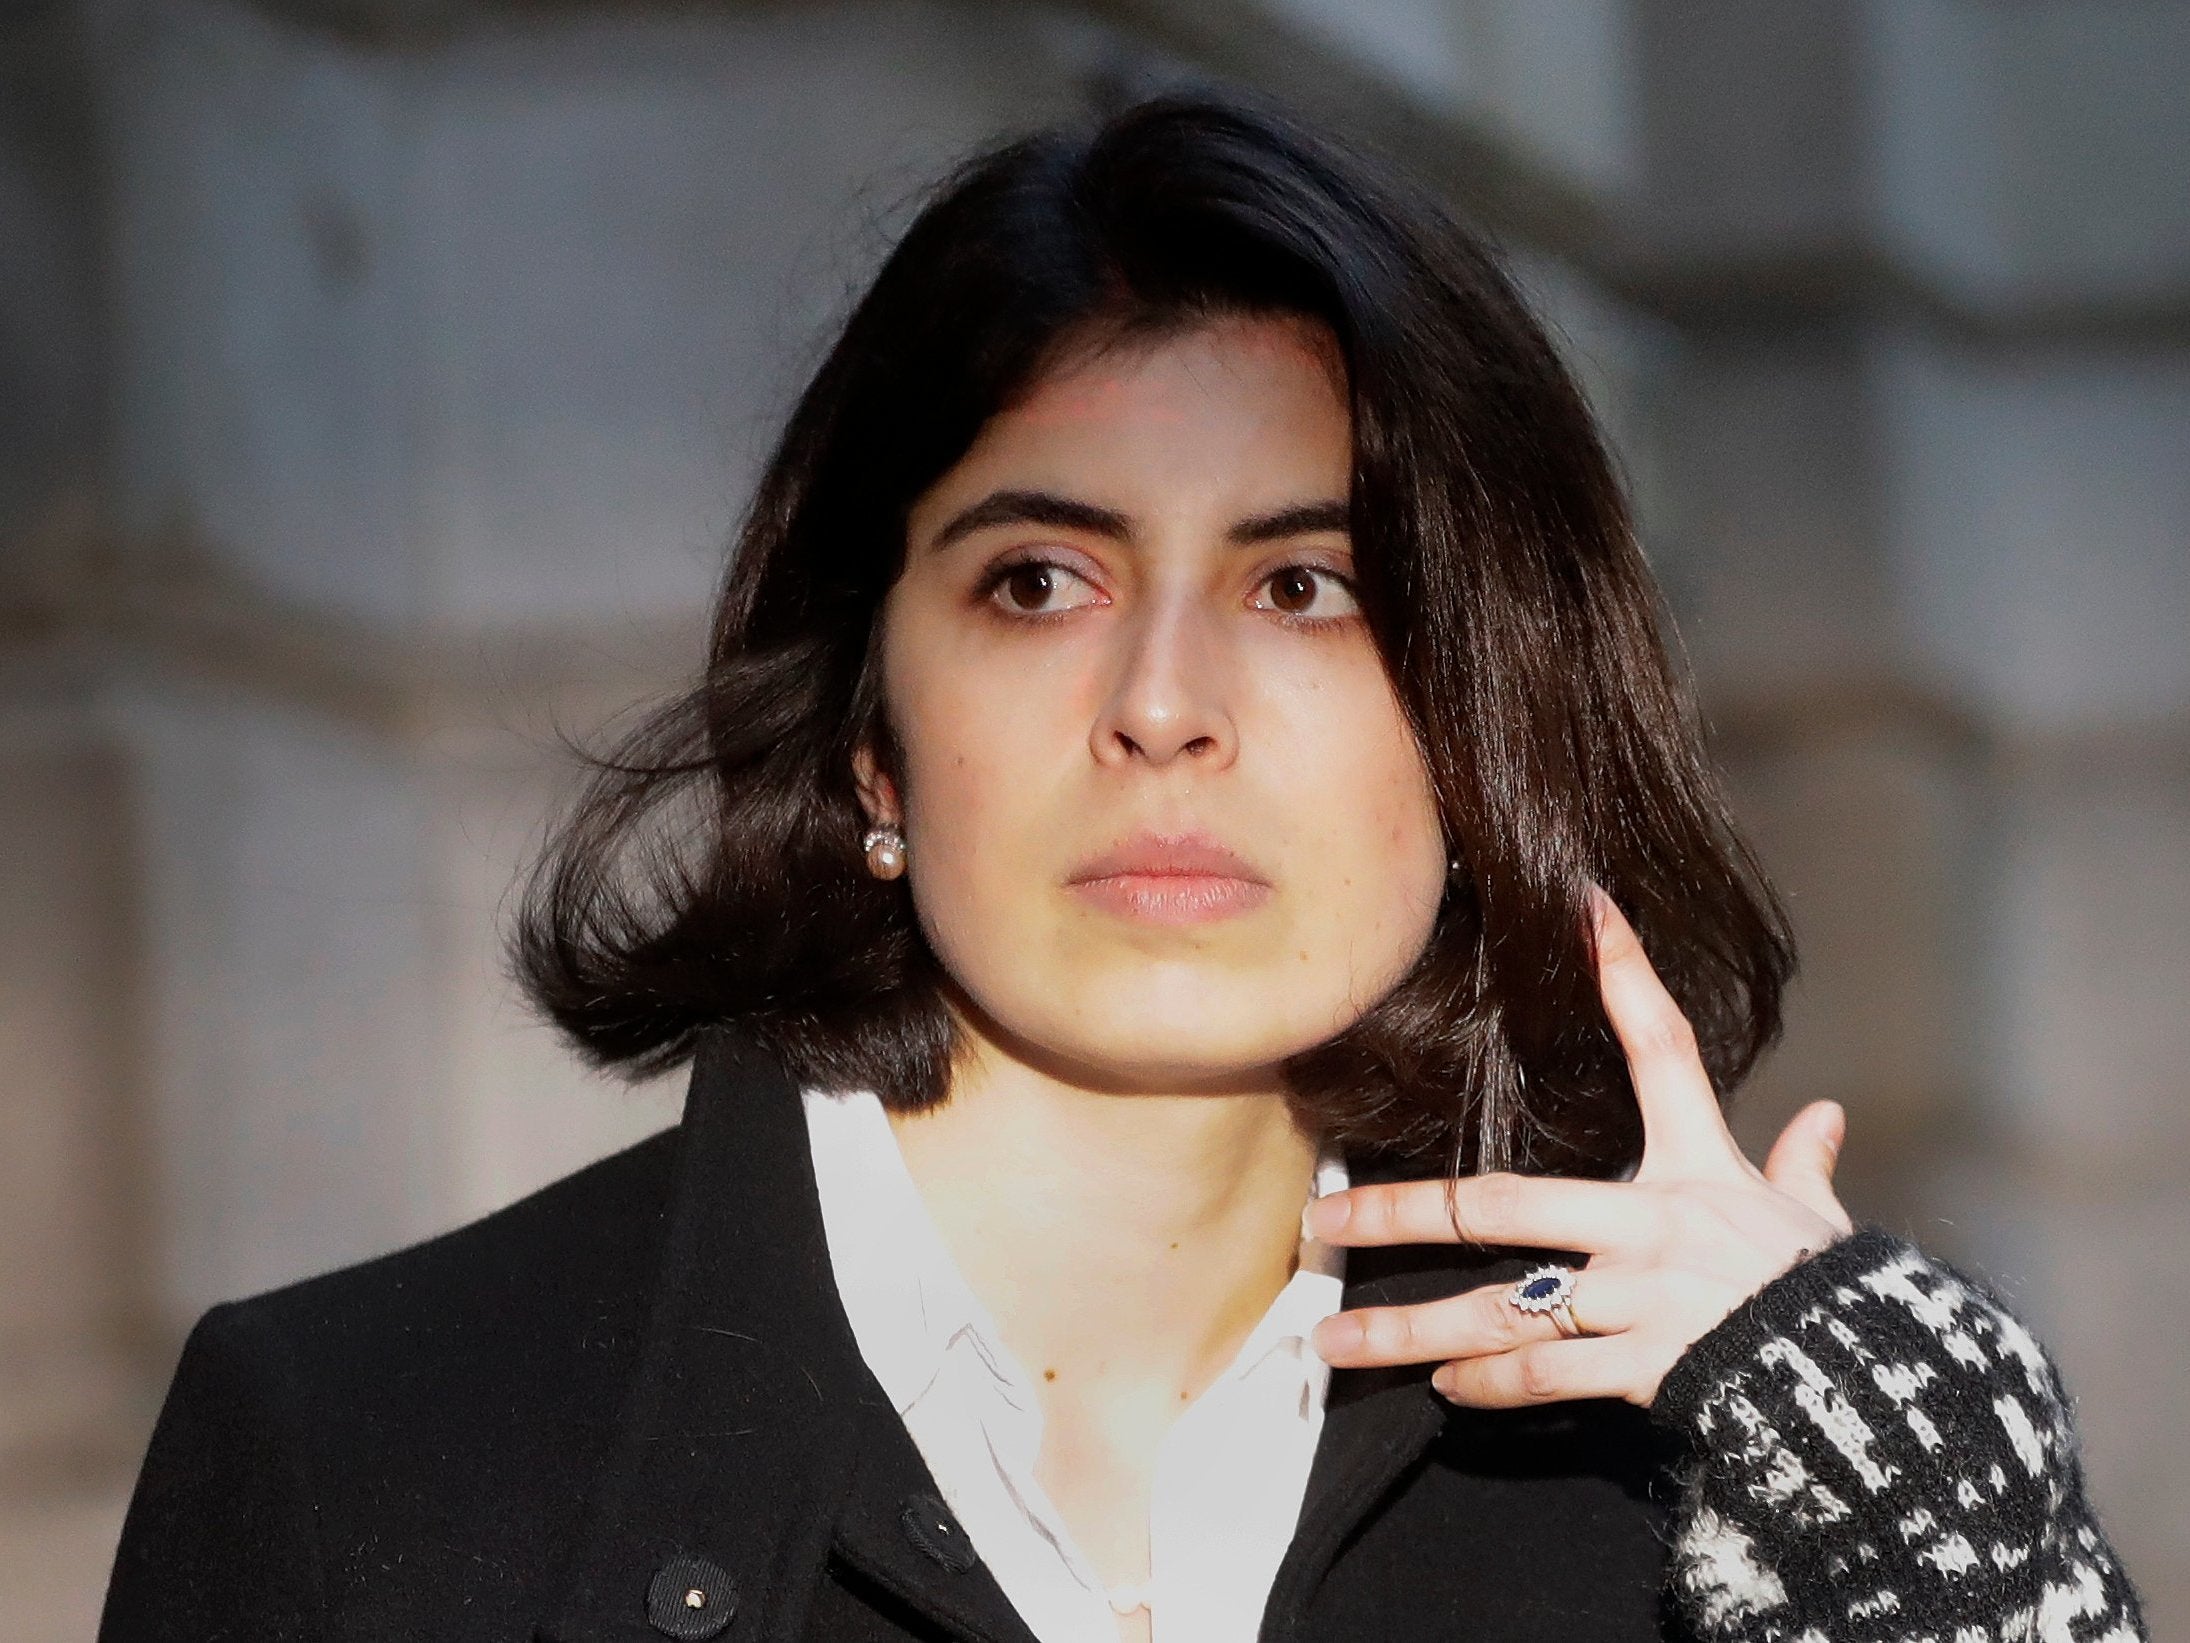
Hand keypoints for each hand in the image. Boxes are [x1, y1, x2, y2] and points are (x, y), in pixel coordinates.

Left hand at [1305, 884, 1853, 1408]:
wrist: (1874, 1387)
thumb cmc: (1837, 1297)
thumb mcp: (1816, 1222)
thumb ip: (1801, 1170)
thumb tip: (1825, 1121)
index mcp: (1699, 1167)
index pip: (1663, 1049)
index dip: (1628, 974)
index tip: (1588, 906)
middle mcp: (1655, 1223)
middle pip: (1504, 1204)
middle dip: (1402, 1212)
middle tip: (1323, 1218)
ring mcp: (1642, 1295)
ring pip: (1499, 1307)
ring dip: (1409, 1329)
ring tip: (1336, 1340)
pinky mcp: (1645, 1364)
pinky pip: (1545, 1370)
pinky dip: (1491, 1382)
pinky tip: (1445, 1388)